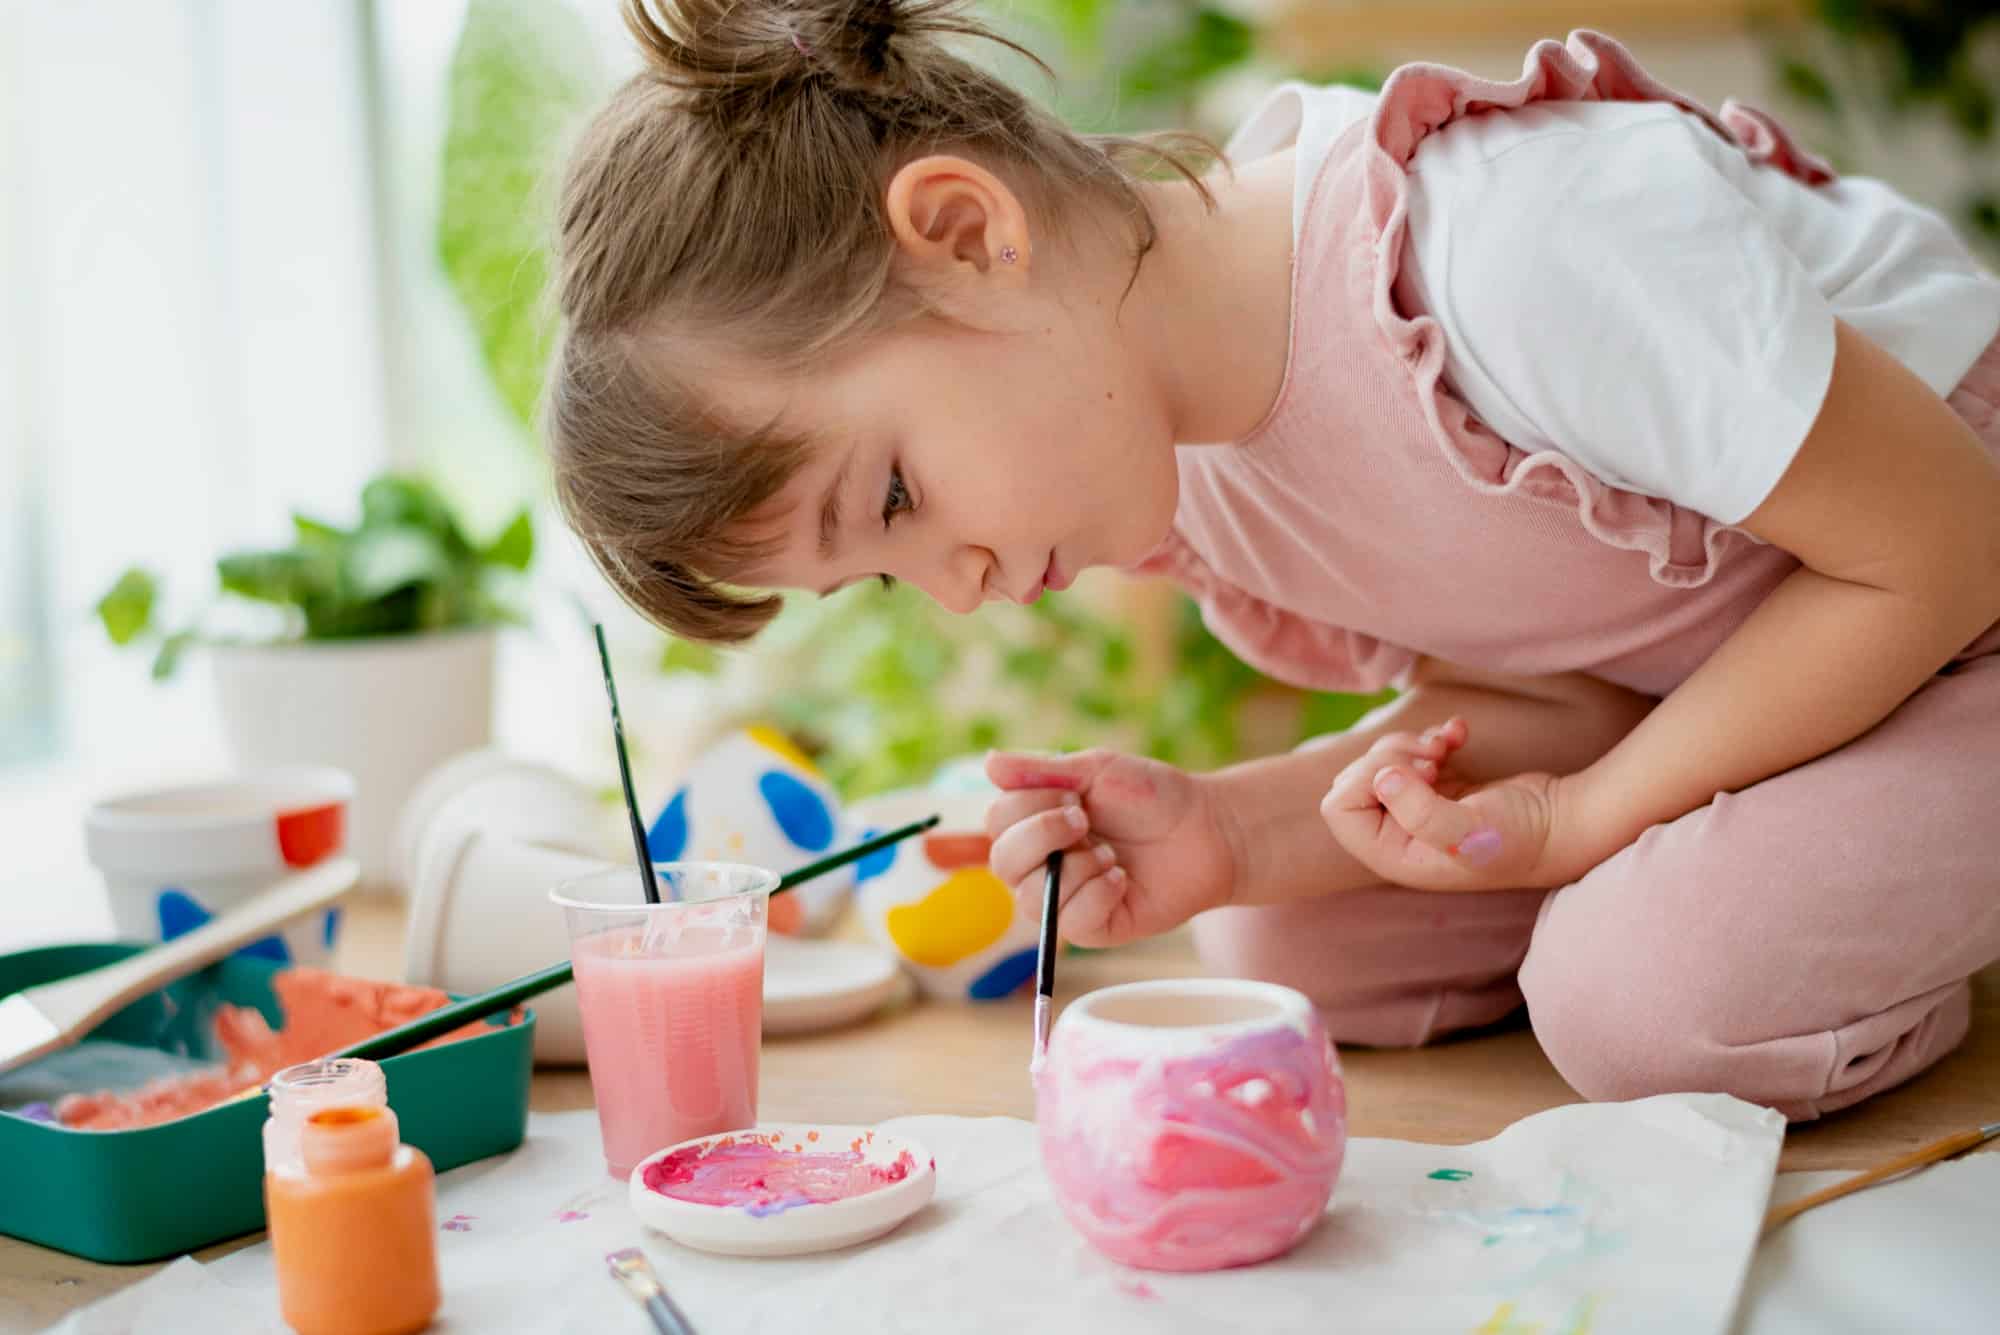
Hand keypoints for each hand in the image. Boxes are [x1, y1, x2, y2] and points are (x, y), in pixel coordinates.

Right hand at [984, 749, 1237, 946]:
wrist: (1207, 829)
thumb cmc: (1151, 796)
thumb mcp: (1096, 770)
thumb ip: (1041, 770)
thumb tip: (988, 762)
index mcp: (1036, 823)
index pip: (996, 821)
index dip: (1028, 806)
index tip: (1075, 794)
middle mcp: (1041, 864)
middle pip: (1001, 863)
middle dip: (1043, 836)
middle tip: (1085, 819)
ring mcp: (1065, 899)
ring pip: (1030, 899)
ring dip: (1074, 867)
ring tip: (1111, 853)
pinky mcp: (1093, 928)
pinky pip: (1070, 923)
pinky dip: (1096, 894)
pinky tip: (1121, 877)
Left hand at [1318, 718, 1595, 891]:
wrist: (1565, 824)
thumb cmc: (1519, 837)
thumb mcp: (1468, 831)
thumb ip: (1418, 811)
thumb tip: (1380, 779)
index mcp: (1393, 854)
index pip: (1339, 807)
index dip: (1366, 778)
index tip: (1416, 772)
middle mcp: (1399, 834)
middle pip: (1356, 779)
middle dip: (1389, 756)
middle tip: (1433, 759)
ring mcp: (1419, 808)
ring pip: (1384, 761)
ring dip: (1412, 743)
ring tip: (1445, 749)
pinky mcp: (1442, 786)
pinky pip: (1416, 751)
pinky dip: (1434, 735)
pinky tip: (1461, 735)